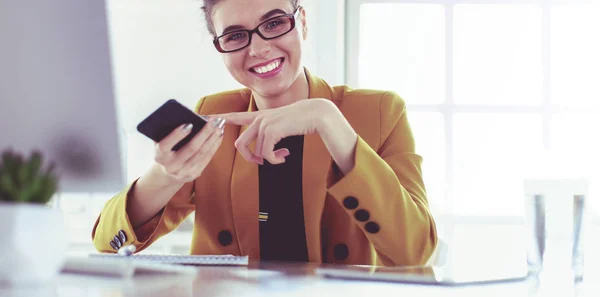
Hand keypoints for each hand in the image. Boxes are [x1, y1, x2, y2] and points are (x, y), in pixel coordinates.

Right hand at [153, 117, 225, 182]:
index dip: (177, 135)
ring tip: (219, 126)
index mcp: (159, 156)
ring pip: (202, 153)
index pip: (165, 145)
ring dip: (213, 138)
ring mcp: (183, 172)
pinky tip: (219, 136)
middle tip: (213, 121)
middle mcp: (171, 166)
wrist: (166, 172)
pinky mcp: (194, 174)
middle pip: (191, 148)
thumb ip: (169, 131)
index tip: (189, 124)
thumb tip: (188, 116)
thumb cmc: (166, 149)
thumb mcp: (162, 141)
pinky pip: (207, 158)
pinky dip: (214, 145)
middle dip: (204, 133)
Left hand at [214, 99, 334, 164]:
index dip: (218, 118)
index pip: (234, 117)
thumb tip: (263, 154)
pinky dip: (275, 160)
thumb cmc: (300, 122)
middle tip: (262, 162)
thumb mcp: (281, 127)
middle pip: (240, 145)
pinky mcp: (270, 130)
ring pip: (256, 152)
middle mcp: (258, 119)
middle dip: (249, 158)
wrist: (314, 114)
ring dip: (269, 160)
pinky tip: (284, 156)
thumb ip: (269, 135)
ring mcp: (263, 123)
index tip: (202, 118)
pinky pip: (266, 154)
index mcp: (259, 117)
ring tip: (281, 157)